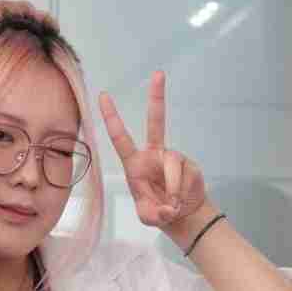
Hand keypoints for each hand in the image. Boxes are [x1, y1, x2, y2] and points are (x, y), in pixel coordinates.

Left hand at [97, 72, 212, 236]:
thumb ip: (155, 214)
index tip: (103, 96)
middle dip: (157, 97)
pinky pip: (184, 175)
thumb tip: (169, 207)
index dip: (112, 117)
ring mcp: (172, 157)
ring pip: (172, 165)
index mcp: (135, 163)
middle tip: (158, 73)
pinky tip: (180, 199)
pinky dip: (181, 191)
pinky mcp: (188, 164)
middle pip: (156, 121)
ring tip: (172, 203)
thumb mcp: (149, 217)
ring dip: (172, 187)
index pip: (120, 137)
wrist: (183, 214)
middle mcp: (153, 155)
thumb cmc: (158, 211)